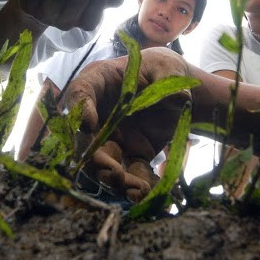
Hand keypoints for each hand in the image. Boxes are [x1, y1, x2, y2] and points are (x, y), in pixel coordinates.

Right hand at [66, 49, 191, 202]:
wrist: (177, 92)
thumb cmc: (163, 70)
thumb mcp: (167, 67)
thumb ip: (170, 80)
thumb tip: (180, 98)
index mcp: (99, 81)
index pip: (80, 92)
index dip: (80, 109)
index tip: (87, 125)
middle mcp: (98, 113)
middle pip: (85, 138)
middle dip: (96, 160)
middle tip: (114, 173)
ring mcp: (111, 137)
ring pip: (104, 162)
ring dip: (116, 180)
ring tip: (137, 191)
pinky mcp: (130, 154)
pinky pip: (130, 173)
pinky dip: (139, 185)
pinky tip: (152, 192)